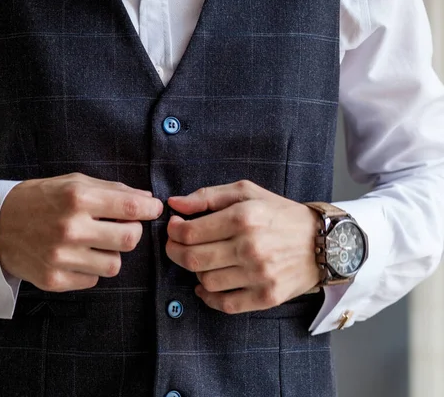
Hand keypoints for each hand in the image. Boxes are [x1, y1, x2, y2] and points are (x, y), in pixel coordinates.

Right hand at [0, 173, 162, 291]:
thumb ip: (112, 190)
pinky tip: (76, 256)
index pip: (131, 209)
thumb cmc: (39, 199)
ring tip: (93, 243)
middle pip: (130, 240)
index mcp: (77, 198)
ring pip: (114, 264)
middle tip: (122, 227)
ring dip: (110, 253)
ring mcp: (61, 257)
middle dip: (132, 232)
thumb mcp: (73, 183)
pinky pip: (93, 280)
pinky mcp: (54, 280)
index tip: (154, 210)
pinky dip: (90, 269)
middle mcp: (70, 229)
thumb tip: (147, 201)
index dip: (150, 210)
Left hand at [166, 180, 322, 313]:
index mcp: (243, 218)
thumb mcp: (247, 192)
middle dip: (175, 252)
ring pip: (206, 280)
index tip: (174, 227)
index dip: (173, 231)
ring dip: (196, 271)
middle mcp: (250, 247)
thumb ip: (207, 196)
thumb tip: (173, 204)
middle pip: (192, 258)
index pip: (190, 232)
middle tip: (176, 245)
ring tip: (202, 260)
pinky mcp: (267, 296)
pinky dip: (208, 297)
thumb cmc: (280, 214)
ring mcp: (259, 275)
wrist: (325, 242)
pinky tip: (206, 285)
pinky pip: (225, 304)